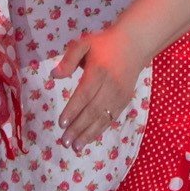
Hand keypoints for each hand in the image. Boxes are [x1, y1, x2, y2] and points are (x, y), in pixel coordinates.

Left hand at [52, 26, 141, 149]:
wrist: (134, 45)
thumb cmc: (105, 44)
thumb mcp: (84, 43)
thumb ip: (69, 59)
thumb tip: (54, 75)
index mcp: (98, 71)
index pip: (84, 94)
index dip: (73, 110)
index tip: (61, 123)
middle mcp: (110, 85)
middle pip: (92, 110)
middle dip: (78, 128)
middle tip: (65, 141)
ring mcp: (119, 95)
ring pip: (103, 118)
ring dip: (89, 134)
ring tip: (76, 147)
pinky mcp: (125, 100)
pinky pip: (111, 118)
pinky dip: (100, 130)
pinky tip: (90, 138)